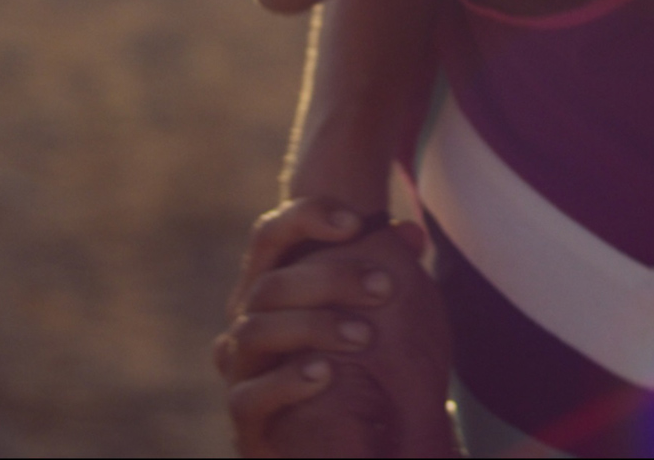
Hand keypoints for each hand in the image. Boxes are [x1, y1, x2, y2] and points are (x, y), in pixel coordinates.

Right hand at [214, 199, 456, 456]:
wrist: (331, 445)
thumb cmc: (352, 371)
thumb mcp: (371, 319)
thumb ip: (383, 277)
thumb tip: (412, 232)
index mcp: (273, 290)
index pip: (271, 235)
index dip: (305, 217)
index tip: (355, 221)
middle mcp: (247, 322)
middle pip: (269, 282)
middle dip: (329, 278)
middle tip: (385, 286)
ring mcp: (241, 370)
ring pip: (253, 332)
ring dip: (312, 327)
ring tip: (365, 336)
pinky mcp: (246, 418)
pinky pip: (248, 396)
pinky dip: (287, 382)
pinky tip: (326, 374)